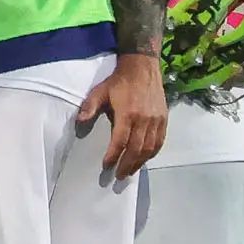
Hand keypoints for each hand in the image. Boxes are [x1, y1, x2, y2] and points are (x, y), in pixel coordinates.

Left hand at [83, 52, 168, 176]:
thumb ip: (89, 107)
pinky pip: (160, 141)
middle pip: (136, 149)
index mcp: (128, 113)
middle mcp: (145, 119)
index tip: (106, 165)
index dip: (114, 155)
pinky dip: (152, 153)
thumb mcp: (100, 91)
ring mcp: (157, 120)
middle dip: (127, 164)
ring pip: (150, 148)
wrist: (142, 67)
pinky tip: (144, 159)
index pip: (121, 141)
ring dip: (140, 162)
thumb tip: (80, 122)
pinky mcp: (164, 119)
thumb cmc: (118, 82)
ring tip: (130, 171)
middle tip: (119, 176)